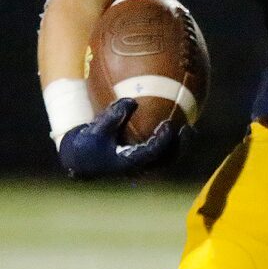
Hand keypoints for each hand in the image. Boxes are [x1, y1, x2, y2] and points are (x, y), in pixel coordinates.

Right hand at [57, 99, 183, 179]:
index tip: (168, 123)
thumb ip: (112, 116)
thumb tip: (131, 101)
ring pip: (168, 159)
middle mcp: (139, 168)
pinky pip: (164, 155)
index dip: (163, 139)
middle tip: (187, 128)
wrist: (78, 160)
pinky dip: (172, 144)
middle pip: (167, 160)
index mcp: (128, 163)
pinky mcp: (142, 161)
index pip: (152, 153)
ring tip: (189, 128)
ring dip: (180, 146)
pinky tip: (178, 127)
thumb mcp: (95, 130)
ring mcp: (142, 166)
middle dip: (181, 145)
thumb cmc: (85, 145)